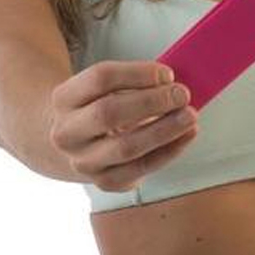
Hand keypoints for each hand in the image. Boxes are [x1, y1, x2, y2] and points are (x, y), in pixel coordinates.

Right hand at [49, 59, 199, 192]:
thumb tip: (174, 81)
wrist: (73, 141)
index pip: (100, 78)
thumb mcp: (102, 88)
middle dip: (151, 102)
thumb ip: (134, 81)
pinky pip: (141, 168)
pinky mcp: (104, 182)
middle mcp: (66, 133)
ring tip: (190, 115)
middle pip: (109, 113)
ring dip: (164, 130)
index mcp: (63, 98)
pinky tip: (187, 136)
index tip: (167, 73)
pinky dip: (169, 151)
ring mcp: (83, 162)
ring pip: (126, 147)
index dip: (138, 74)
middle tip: (182, 94)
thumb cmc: (97, 104)